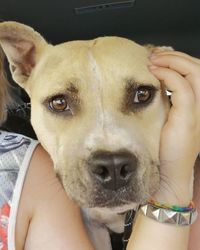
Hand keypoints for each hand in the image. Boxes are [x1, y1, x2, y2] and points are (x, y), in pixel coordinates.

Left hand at [149, 51, 199, 205]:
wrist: (170, 171)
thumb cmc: (166, 146)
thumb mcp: (169, 117)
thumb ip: (169, 98)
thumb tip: (158, 80)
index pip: (197, 73)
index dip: (180, 61)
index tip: (159, 59)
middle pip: (198, 68)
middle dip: (176, 57)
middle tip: (154, 55)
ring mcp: (199, 110)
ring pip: (194, 72)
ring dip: (172, 61)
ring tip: (153, 60)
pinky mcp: (188, 117)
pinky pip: (182, 87)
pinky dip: (168, 75)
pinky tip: (153, 73)